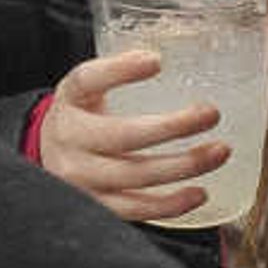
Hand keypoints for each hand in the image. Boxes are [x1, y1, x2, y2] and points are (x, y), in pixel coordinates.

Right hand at [37, 50, 226, 223]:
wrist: (48, 155)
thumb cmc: (82, 115)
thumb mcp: (89, 87)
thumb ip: (119, 71)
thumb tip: (165, 57)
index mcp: (70, 100)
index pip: (88, 81)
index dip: (119, 70)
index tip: (156, 61)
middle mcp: (68, 139)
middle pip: (122, 136)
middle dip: (173, 127)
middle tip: (211, 113)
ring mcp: (80, 178)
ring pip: (134, 175)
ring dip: (182, 166)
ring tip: (219, 152)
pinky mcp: (95, 205)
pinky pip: (134, 210)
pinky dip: (169, 205)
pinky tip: (199, 193)